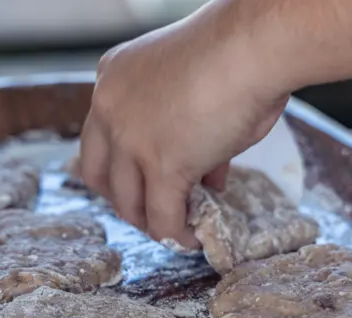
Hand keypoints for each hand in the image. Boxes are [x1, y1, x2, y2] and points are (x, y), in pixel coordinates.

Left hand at [79, 3, 287, 247]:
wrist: (253, 45)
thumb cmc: (237, 51)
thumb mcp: (191, 85)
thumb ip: (184, 128)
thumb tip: (205, 171)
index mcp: (113, 79)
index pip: (100, 135)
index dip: (120, 164)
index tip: (142, 177)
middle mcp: (110, 109)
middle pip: (97, 173)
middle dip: (123, 197)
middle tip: (150, 208)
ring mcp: (132, 140)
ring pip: (128, 202)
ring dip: (151, 221)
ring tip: (175, 227)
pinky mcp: (162, 167)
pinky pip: (163, 217)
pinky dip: (176, 234)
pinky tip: (191, 238)